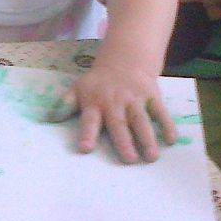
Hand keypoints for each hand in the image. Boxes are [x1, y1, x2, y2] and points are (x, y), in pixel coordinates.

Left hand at [55, 58, 177, 163]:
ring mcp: (135, 100)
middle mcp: (115, 103)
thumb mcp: (78, 89)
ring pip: (141, 120)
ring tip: (151, 156)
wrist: (125, 60)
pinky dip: (167, 125)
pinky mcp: (152, 96)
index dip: (87, 133)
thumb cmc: (98, 82)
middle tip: (129, 160)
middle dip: (124, 142)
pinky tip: (171, 140)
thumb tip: (50, 119)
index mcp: (95, 103)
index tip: (85, 148)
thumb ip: (65, 105)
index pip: (89, 120)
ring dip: (147, 138)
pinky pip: (160, 112)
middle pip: (119, 124)